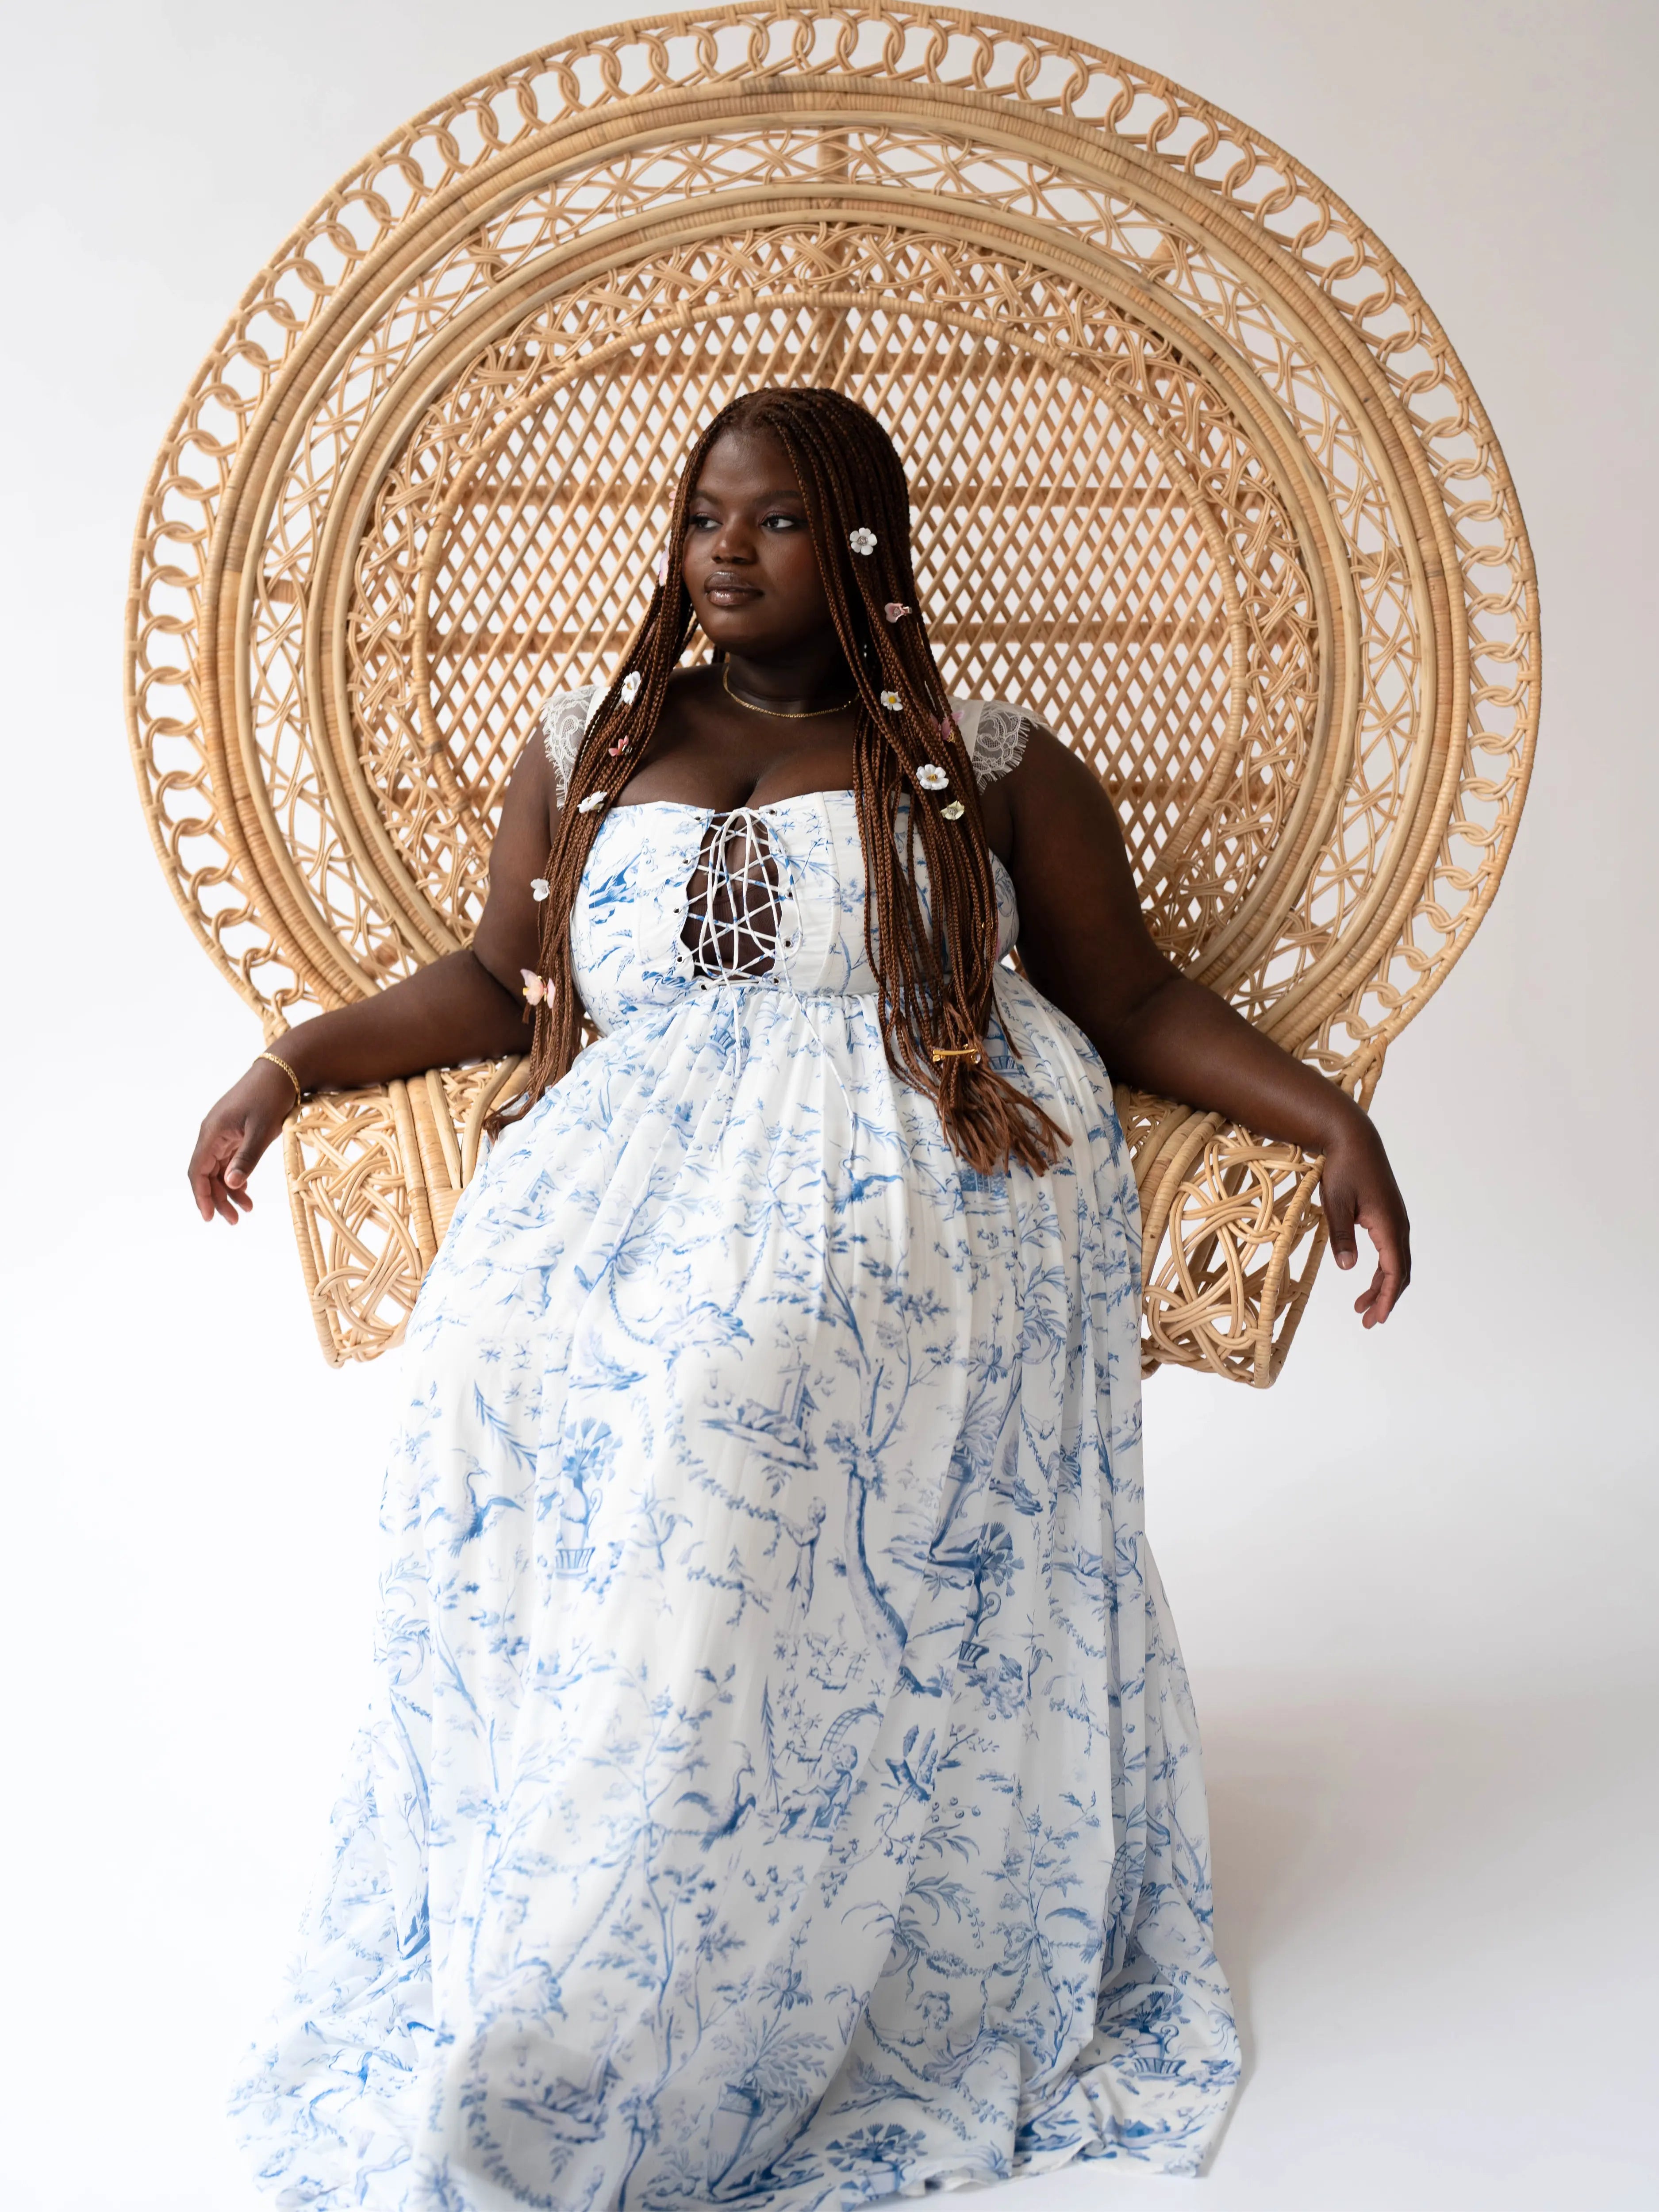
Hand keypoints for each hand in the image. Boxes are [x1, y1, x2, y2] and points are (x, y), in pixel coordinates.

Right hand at [188, 1058, 296, 1223]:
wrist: (282, 1071)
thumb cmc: (271, 1097)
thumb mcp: (262, 1130)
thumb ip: (247, 1158)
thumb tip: (231, 1184)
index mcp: (212, 1133)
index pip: (197, 1171)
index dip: (201, 1196)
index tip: (209, 1217)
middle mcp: (213, 1134)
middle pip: (207, 1174)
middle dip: (218, 1198)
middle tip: (234, 1221)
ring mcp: (224, 1133)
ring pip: (219, 1169)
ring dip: (229, 1190)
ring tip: (246, 1209)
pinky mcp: (235, 1132)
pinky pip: (229, 1159)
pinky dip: (236, 1176)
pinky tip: (246, 1189)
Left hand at [1319, 1115, 1411, 1327]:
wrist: (1353, 1139)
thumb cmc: (1343, 1168)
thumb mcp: (1335, 1202)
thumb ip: (1341, 1236)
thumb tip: (1346, 1268)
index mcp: (1389, 1225)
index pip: (1393, 1272)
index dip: (1385, 1298)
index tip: (1374, 1318)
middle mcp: (1399, 1225)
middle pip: (1400, 1272)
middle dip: (1385, 1299)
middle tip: (1367, 1322)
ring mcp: (1396, 1220)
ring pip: (1396, 1262)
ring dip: (1383, 1286)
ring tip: (1361, 1308)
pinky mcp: (1389, 1215)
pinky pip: (1391, 1250)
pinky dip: (1382, 1269)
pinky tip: (1367, 1278)